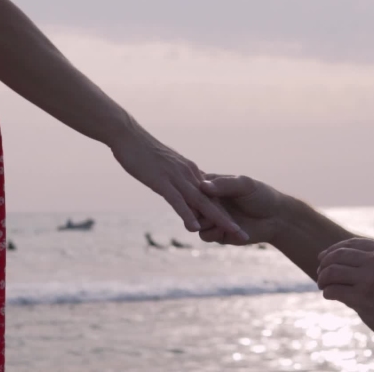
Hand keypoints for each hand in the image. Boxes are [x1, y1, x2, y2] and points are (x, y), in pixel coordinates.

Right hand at [109, 128, 248, 241]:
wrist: (128, 135)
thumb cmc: (142, 151)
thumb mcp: (165, 166)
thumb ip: (176, 177)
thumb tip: (180, 190)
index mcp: (191, 172)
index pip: (211, 197)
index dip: (224, 214)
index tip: (237, 228)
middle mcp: (189, 175)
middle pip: (213, 203)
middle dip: (229, 221)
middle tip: (245, 237)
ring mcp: (176, 178)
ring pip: (201, 203)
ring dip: (218, 220)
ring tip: (233, 234)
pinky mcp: (162, 181)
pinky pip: (177, 200)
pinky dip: (187, 214)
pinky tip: (194, 228)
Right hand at [196, 175, 284, 244]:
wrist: (276, 218)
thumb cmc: (261, 196)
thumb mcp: (244, 184)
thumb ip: (224, 185)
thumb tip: (202, 186)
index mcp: (212, 186)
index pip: (194, 187)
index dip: (191, 191)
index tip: (193, 193)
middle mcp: (209, 203)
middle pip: (191, 207)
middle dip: (194, 209)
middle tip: (200, 211)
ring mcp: (212, 219)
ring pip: (195, 223)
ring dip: (203, 222)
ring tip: (215, 221)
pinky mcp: (218, 234)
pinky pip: (206, 236)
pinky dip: (213, 233)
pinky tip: (225, 229)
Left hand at [317, 238, 373, 353]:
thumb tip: (344, 260)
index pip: (350, 244)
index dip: (333, 250)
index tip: (323, 257)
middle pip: (338, 256)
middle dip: (324, 264)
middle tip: (320, 273)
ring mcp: (369, 279)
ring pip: (332, 272)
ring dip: (323, 279)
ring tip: (322, 285)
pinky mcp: (363, 298)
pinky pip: (334, 290)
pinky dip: (327, 292)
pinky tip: (329, 295)